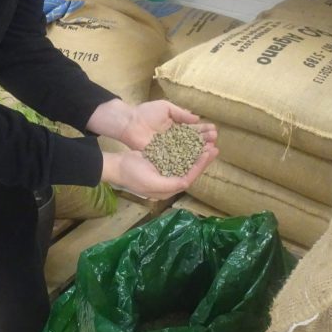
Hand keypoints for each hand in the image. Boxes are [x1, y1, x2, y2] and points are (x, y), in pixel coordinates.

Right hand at [102, 142, 218, 200]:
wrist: (117, 166)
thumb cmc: (133, 175)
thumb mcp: (152, 182)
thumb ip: (171, 184)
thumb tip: (187, 182)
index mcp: (168, 189)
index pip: (189, 178)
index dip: (199, 166)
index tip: (208, 154)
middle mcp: (169, 181)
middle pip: (190, 170)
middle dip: (202, 159)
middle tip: (214, 148)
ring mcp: (165, 171)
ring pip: (186, 162)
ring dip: (197, 153)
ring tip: (207, 144)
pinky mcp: (161, 162)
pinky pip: (178, 156)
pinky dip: (187, 149)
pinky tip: (193, 142)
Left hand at [117, 100, 217, 150]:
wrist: (130, 122)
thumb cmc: (146, 112)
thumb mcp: (166, 108)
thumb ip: (181, 113)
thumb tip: (197, 119)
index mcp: (176, 126)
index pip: (192, 129)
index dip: (203, 130)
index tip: (214, 129)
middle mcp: (174, 138)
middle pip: (192, 141)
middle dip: (204, 139)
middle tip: (215, 139)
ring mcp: (169, 148)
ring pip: (187, 150)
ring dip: (199, 149)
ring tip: (211, 148)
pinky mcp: (163, 156)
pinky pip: (177, 158)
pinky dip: (187, 158)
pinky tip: (197, 158)